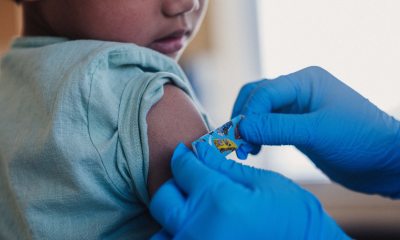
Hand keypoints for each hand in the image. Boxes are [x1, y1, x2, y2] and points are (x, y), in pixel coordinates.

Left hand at [150, 142, 347, 238]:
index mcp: (219, 200)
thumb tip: (198, 149)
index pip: (184, 168)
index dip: (184, 155)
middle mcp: (199, 229)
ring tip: (194, 210)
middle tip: (192, 182)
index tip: (185, 153)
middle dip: (175, 184)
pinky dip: (178, 236)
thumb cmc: (293, 218)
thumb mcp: (264, 183)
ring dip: (173, 215)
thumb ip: (224, 166)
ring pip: (161, 230)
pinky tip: (197, 230)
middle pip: (163, 198)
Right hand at [232, 66, 399, 197]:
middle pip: (256, 98)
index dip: (249, 114)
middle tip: (238, 144)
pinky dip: (258, 137)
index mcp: (305, 81)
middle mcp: (298, 91)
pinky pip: (269, 127)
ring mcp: (297, 110)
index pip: (264, 92)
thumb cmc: (360, 139)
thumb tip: (243, 128)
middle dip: (244, 119)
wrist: (384, 161)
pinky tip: (256, 150)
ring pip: (260, 113)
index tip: (241, 138)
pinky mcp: (296, 127)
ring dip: (249, 129)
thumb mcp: (318, 132)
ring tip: (246, 151)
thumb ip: (278, 128)